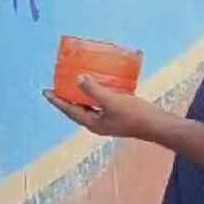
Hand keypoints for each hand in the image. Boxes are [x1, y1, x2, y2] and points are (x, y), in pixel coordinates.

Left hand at [43, 75, 170, 139]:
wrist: (157, 125)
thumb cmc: (134, 115)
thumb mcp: (112, 101)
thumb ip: (94, 90)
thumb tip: (77, 79)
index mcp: (92, 122)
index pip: (69, 110)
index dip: (57, 100)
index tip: (46, 91)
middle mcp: (97, 123)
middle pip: (76, 109)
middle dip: (66, 97)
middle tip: (57, 85)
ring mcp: (107, 120)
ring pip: (88, 106)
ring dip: (80, 95)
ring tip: (74, 83)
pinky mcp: (116, 115)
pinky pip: (99, 103)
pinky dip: (94, 94)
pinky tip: (98, 84)